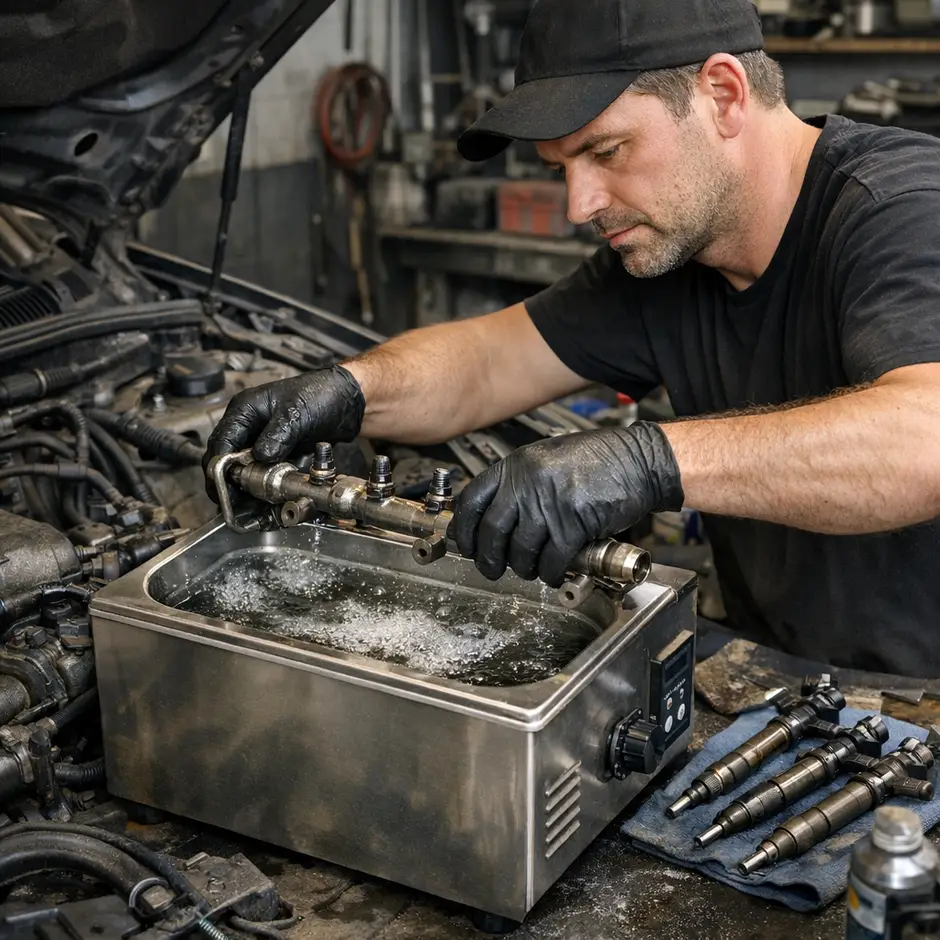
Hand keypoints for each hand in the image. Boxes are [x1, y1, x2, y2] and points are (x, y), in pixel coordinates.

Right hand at [203, 365, 364, 497]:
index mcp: (245, 410)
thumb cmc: (322, 394)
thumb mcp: (297, 413)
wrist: (349, 400)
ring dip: (248, 489)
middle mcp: (250, 426)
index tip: (224, 489)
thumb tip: (261, 456)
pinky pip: (265, 473)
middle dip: (231, 483)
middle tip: (237, 506)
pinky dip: (266, 487)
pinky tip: (269, 501)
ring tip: (253, 509)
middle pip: (228, 460)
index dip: (220, 468)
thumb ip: (278, 435)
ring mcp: (264, 440)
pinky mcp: (279, 453)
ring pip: (246, 470)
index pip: (221, 442)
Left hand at [450, 422, 683, 586]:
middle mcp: (528, 482)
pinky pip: (552, 558)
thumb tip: (496, 516)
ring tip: (527, 570)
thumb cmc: (597, 460)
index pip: (472, 500)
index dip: (464, 528)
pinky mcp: (575, 523)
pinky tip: (552, 572)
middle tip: (490, 568)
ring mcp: (550, 502)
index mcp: (517, 465)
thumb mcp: (546, 459)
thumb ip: (520, 484)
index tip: (465, 545)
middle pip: (492, 530)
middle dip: (487, 557)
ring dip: (521, 568)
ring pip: (520, 549)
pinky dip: (549, 572)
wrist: (638, 460)